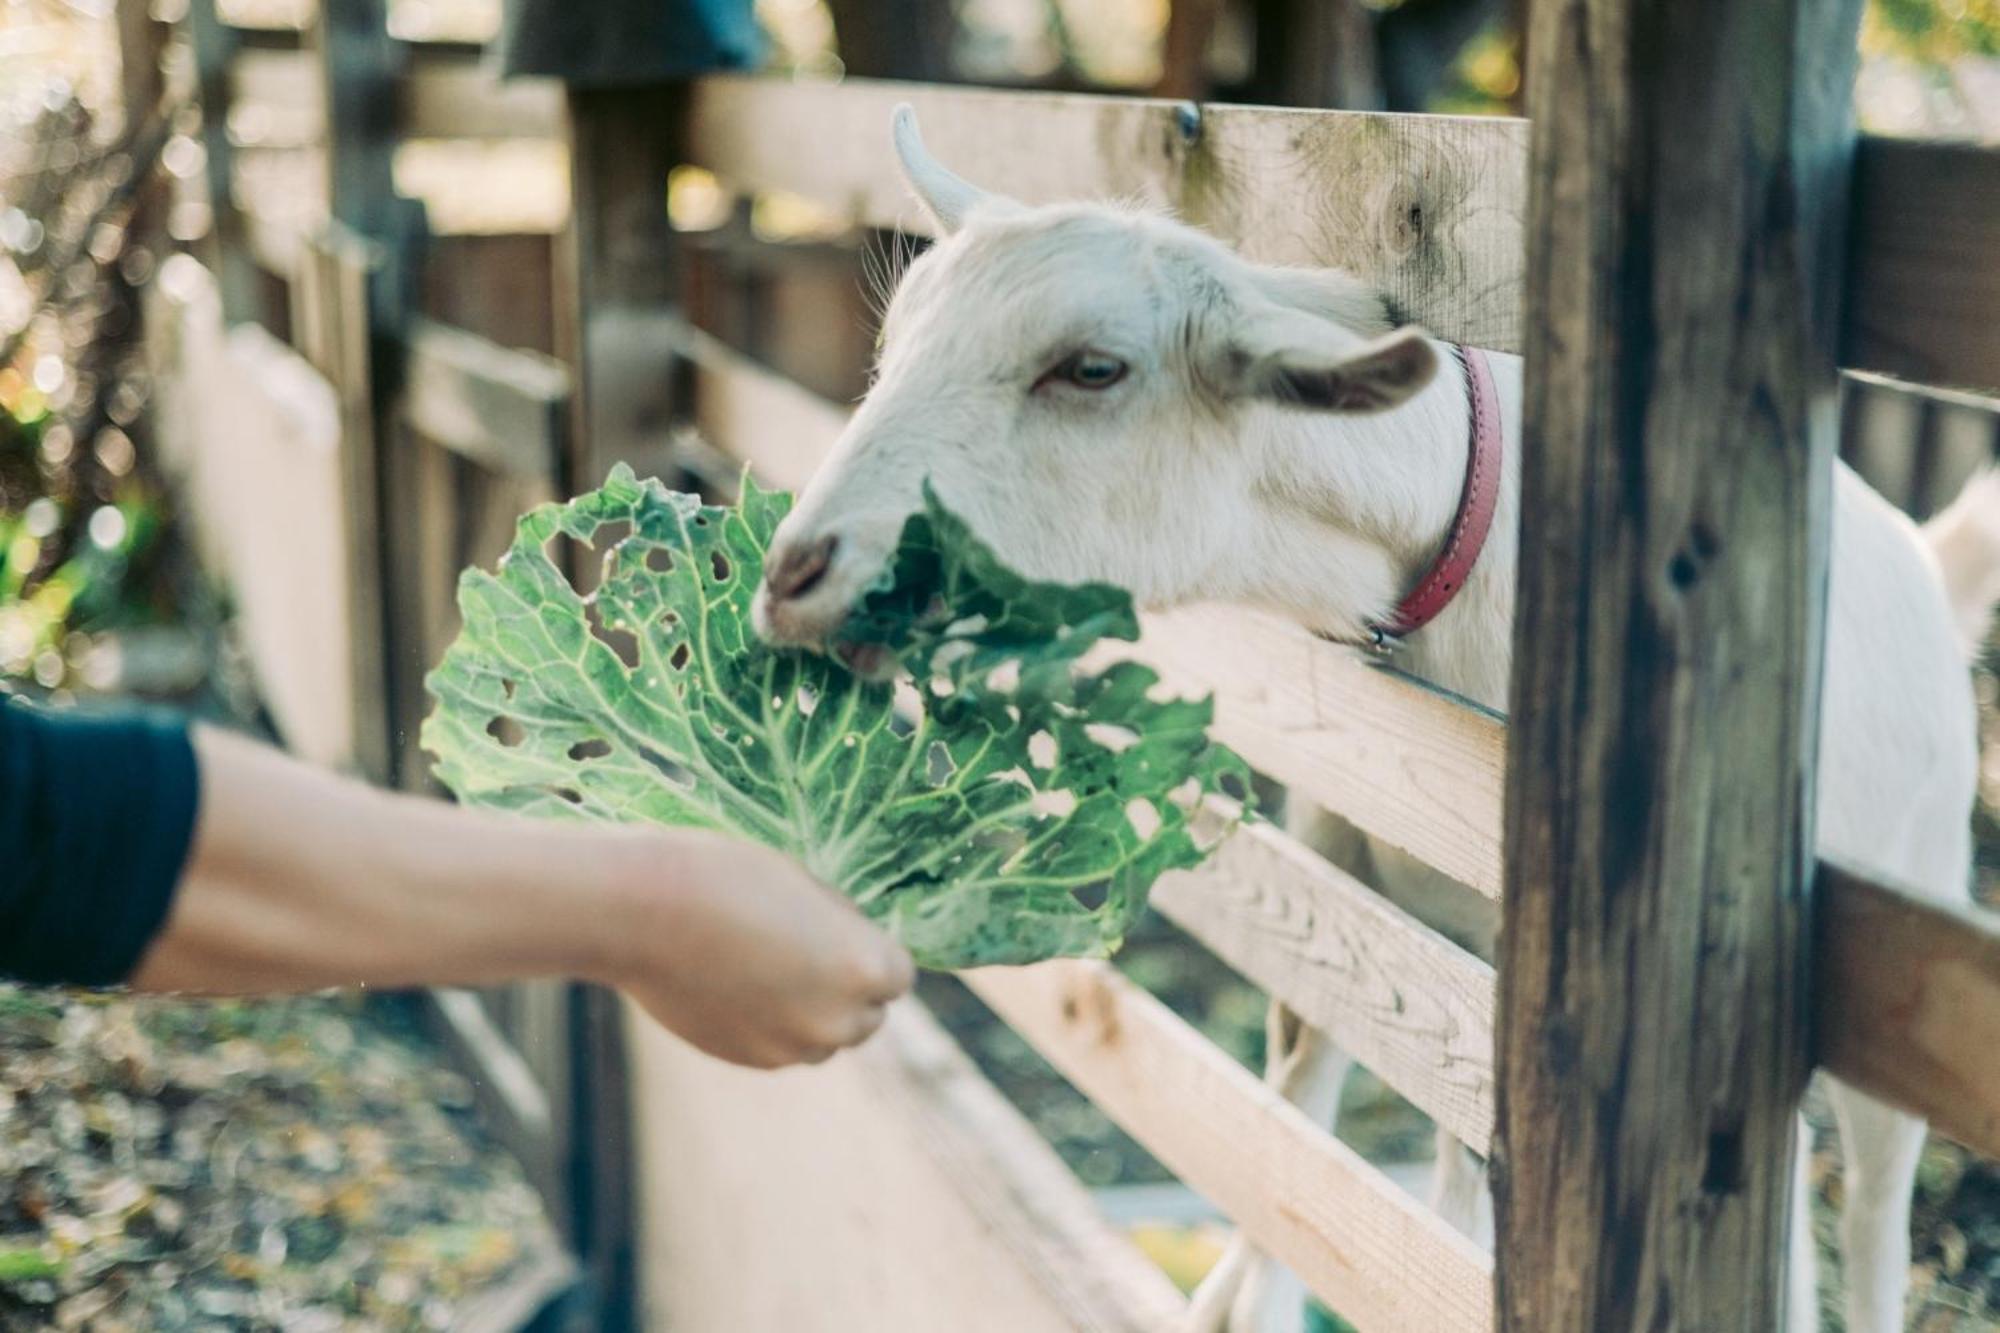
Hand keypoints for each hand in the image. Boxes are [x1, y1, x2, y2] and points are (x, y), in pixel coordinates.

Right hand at [611, 830, 915, 1068]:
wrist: (641, 912)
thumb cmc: (727, 878)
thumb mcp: (806, 886)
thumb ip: (841, 928)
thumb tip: (853, 947)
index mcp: (863, 969)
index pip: (899, 976)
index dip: (874, 952)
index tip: (845, 934)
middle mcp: (836, 1021)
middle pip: (868, 1016)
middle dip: (849, 990)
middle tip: (808, 950)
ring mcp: (790, 1048)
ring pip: (823, 1038)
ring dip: (812, 1012)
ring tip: (769, 965)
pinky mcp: (748, 1059)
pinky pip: (781, 1046)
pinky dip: (772, 1024)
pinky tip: (738, 983)